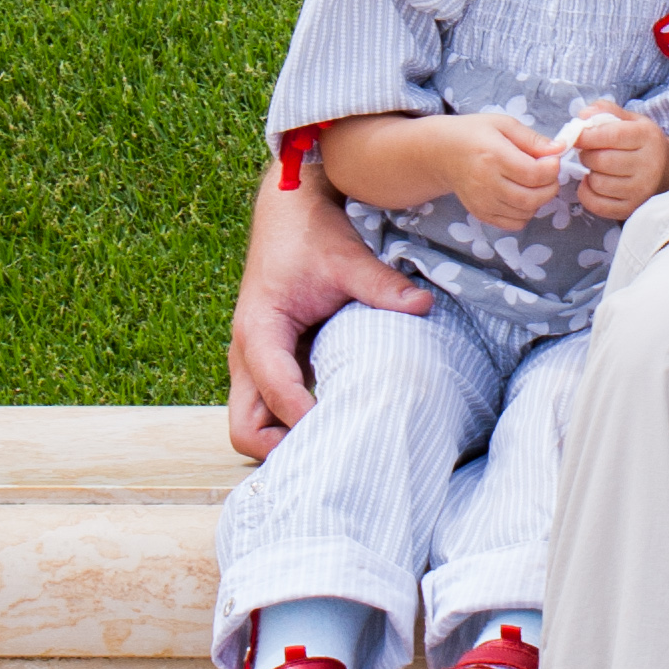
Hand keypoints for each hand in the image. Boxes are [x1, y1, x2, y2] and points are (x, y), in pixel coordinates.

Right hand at [228, 165, 431, 460]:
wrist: (289, 213)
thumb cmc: (313, 235)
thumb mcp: (348, 258)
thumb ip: (381, 286)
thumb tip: (423, 305)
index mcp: (260, 331)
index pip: (276, 391)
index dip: (306, 419)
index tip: (345, 433)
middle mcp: (247, 354)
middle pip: (244, 428)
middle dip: (281, 449)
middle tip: (335, 455)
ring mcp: (254, 363)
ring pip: (252, 424)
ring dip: (285, 442)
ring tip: (340, 446)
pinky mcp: (269, 363)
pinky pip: (269, 410)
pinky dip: (291, 425)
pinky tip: (337, 424)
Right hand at [428, 113, 564, 227]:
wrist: (442, 152)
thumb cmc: (474, 133)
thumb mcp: (504, 124)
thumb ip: (533, 139)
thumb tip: (559, 150)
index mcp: (493, 156)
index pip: (533, 173)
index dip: (552, 169)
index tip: (552, 159)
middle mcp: (486, 183)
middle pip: (532, 197)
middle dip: (550, 186)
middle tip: (548, 173)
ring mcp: (482, 202)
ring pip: (526, 212)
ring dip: (540, 199)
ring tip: (534, 182)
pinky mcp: (481, 213)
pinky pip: (514, 223)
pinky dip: (526, 212)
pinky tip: (521, 195)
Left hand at [565, 101, 668, 221]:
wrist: (664, 168)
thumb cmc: (640, 141)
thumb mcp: (629, 119)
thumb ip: (605, 111)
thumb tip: (583, 115)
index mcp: (647, 137)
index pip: (611, 135)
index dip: (587, 135)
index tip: (577, 135)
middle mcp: (649, 165)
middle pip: (602, 161)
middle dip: (586, 155)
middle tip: (588, 151)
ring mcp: (641, 189)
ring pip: (598, 183)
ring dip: (589, 174)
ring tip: (596, 167)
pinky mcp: (632, 207)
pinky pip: (597, 205)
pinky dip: (587, 193)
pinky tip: (593, 183)